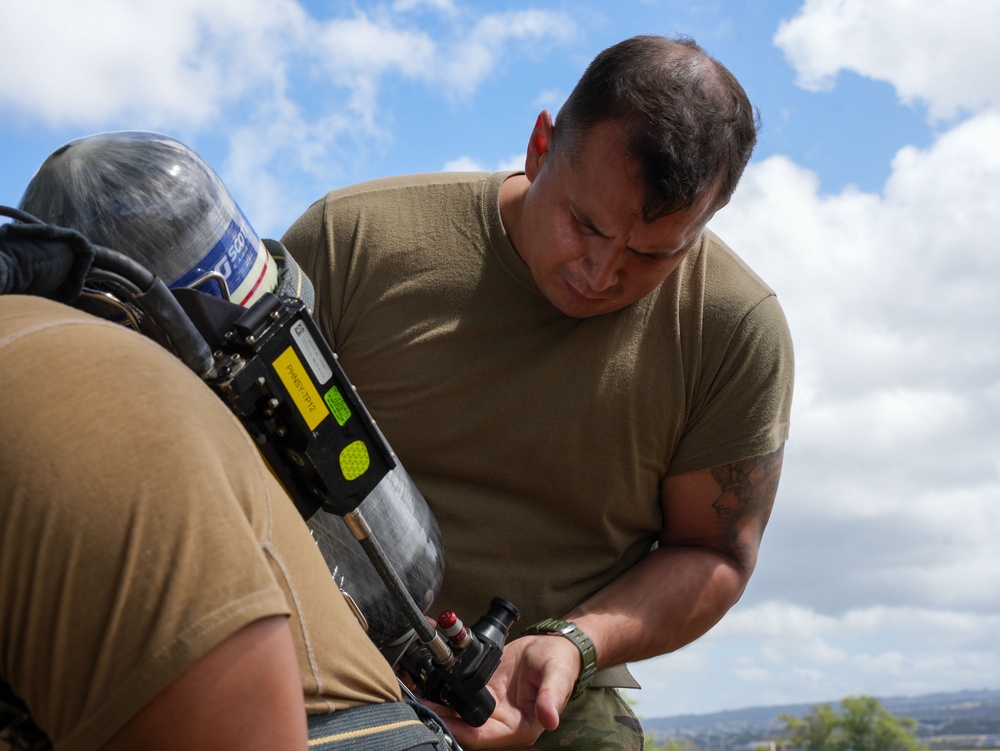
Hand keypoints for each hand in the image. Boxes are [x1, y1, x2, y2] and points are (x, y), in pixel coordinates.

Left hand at [429, 633, 581, 748]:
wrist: (554, 646)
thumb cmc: (560, 663)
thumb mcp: (558, 676)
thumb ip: (551, 697)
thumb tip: (550, 720)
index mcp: (521, 728)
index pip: (483, 737)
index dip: (459, 731)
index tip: (439, 719)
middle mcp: (503, 724)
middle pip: (465, 730)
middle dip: (442, 720)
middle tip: (420, 705)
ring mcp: (492, 709)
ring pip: (460, 716)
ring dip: (440, 709)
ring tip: (419, 696)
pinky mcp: (485, 694)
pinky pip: (462, 698)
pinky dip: (447, 695)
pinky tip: (432, 686)